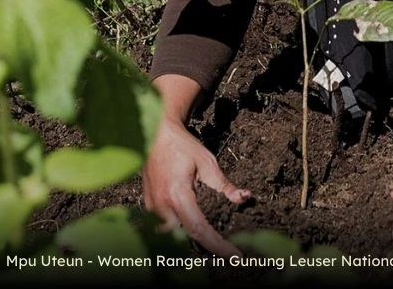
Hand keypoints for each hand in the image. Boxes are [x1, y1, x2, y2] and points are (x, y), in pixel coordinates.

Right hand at [142, 77, 249, 256]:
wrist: (157, 135)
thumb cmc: (182, 146)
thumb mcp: (207, 163)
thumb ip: (224, 184)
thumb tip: (244, 198)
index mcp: (177, 196)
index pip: (199, 229)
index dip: (218, 246)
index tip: (235, 257)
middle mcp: (161, 206)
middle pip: (185, 237)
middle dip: (206, 246)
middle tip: (230, 252)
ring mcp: (151, 208)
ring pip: (173, 235)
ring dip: (192, 239)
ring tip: (216, 244)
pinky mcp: (148, 206)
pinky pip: (164, 226)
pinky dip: (179, 231)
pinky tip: (193, 231)